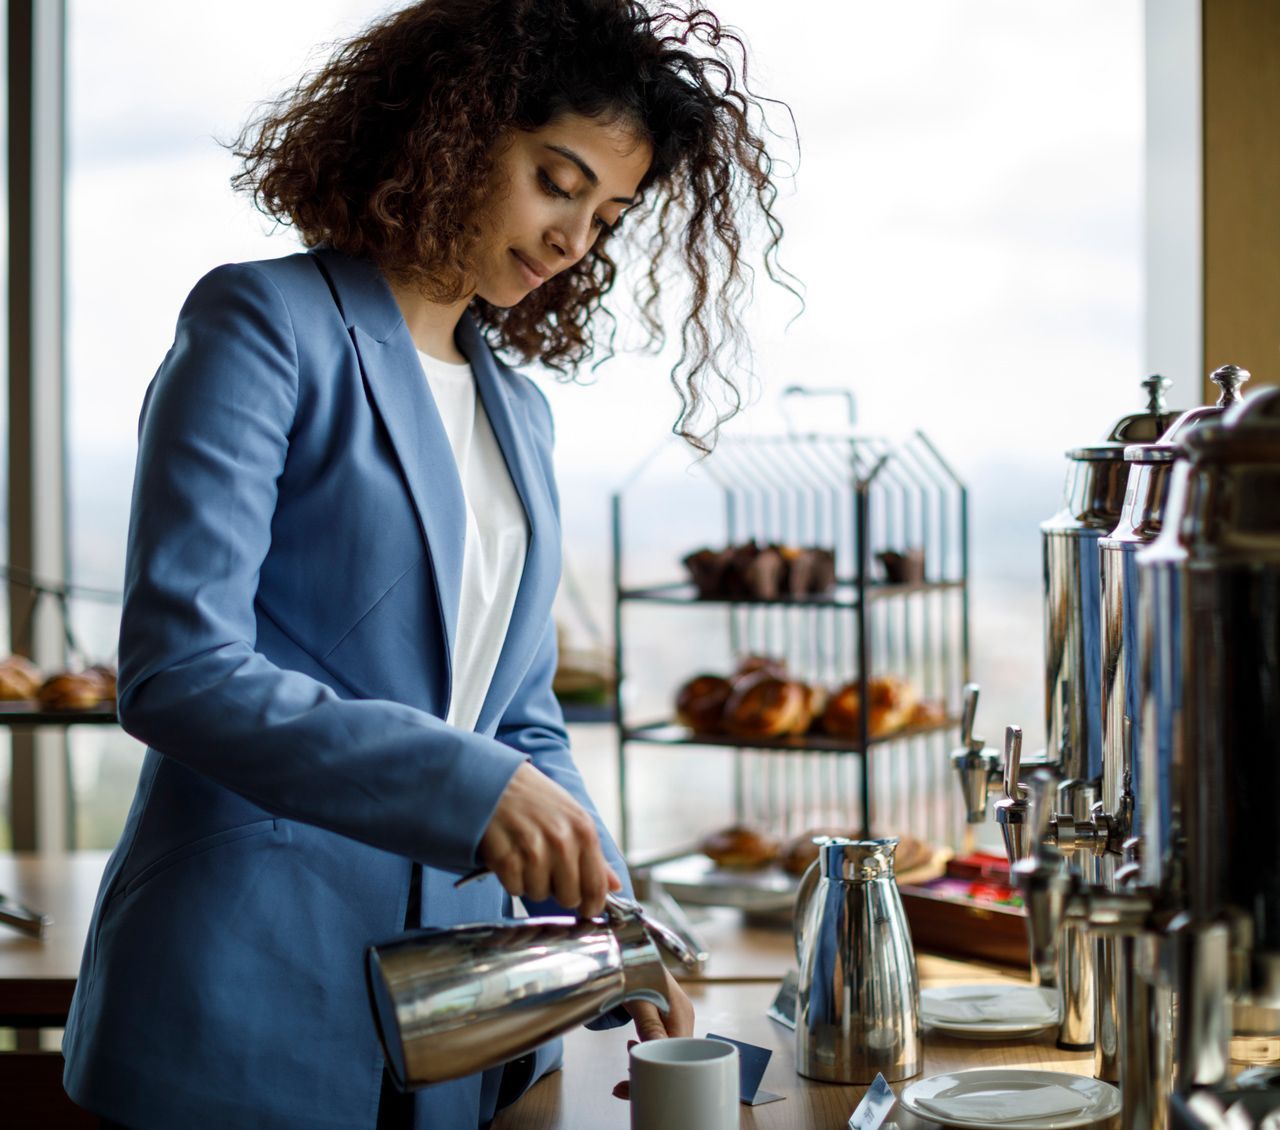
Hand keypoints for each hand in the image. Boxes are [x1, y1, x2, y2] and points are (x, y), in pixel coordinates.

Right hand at [479, 762, 620, 915]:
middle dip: (558, 890)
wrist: (496, 781)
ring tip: (526, 855)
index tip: (587, 910)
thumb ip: (595, 855)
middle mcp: (562, 842)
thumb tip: (615, 885)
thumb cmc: (536, 799)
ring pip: (539, 894)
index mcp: (584, 831)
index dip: (592, 905)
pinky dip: (511, 878)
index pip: (596, 886)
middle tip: (547, 869)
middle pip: (569, 898)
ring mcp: (533, 851)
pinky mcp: (507, 858)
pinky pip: (515, 889)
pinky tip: (510, 855)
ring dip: (532, 882)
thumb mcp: (573, 817)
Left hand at [612, 968, 694, 1099]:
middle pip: (673, 1056)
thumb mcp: (639, 999)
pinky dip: (649, 1052)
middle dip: (651, 1073)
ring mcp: (676, 1017)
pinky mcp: (667, 1017)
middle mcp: (683, 1017)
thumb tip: (658, 1054)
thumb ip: (649, 1025)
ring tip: (626, 1072)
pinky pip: (662, 1041)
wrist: (627, 948)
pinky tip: (634, 1052)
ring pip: (667, 1051)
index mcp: (681, 1014)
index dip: (658, 1072)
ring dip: (648, 1063)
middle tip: (625, 1087)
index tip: (632, 1083)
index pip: (677, 1055)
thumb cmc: (634, 969)